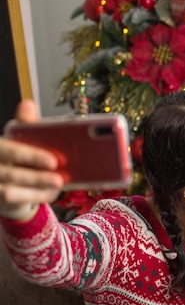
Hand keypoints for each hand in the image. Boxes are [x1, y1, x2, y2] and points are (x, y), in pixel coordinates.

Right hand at [0, 100, 63, 218]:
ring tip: (58, 185)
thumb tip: (28, 103)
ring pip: (12, 190)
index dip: (31, 156)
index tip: (53, 161)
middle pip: (12, 173)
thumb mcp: (21, 139)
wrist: (4, 181)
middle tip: (60, 178)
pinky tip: (52, 193)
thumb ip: (26, 126)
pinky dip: (37, 197)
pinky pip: (17, 201)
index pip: (9, 150)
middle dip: (38, 177)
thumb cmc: (16, 156)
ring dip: (38, 189)